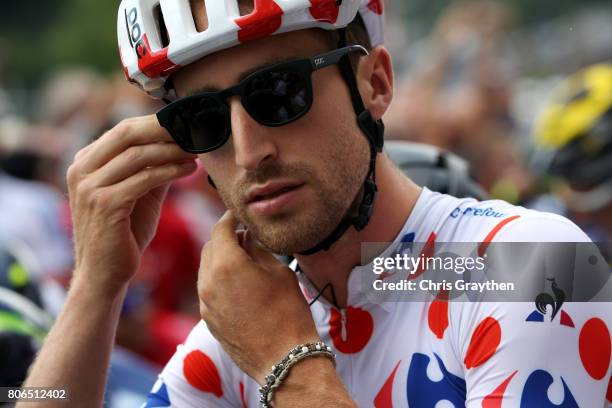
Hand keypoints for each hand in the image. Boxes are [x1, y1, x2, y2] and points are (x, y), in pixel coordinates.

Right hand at [66, 115, 197, 294]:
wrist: (105, 273)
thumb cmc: (123, 233)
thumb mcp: (138, 194)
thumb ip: (152, 168)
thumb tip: (180, 145)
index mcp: (85, 163)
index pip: (123, 130)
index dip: (156, 123)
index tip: (185, 122)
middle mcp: (81, 170)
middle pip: (127, 134)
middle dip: (164, 129)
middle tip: (193, 129)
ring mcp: (90, 187)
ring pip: (138, 155)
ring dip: (172, 151)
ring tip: (197, 151)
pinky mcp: (105, 205)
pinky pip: (144, 179)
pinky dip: (170, 171)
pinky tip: (189, 170)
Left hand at [198, 211, 319, 383]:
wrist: (284, 361)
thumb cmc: (288, 314)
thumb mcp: (279, 273)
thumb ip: (258, 250)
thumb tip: (248, 237)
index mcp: (226, 265)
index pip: (220, 229)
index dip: (230, 217)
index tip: (240, 213)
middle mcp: (208, 282)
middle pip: (210, 247)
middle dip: (225, 236)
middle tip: (244, 233)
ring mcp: (205, 303)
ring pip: (206, 269)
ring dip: (221, 258)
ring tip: (243, 257)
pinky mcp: (208, 319)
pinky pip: (208, 289)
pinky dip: (219, 278)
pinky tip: (239, 281)